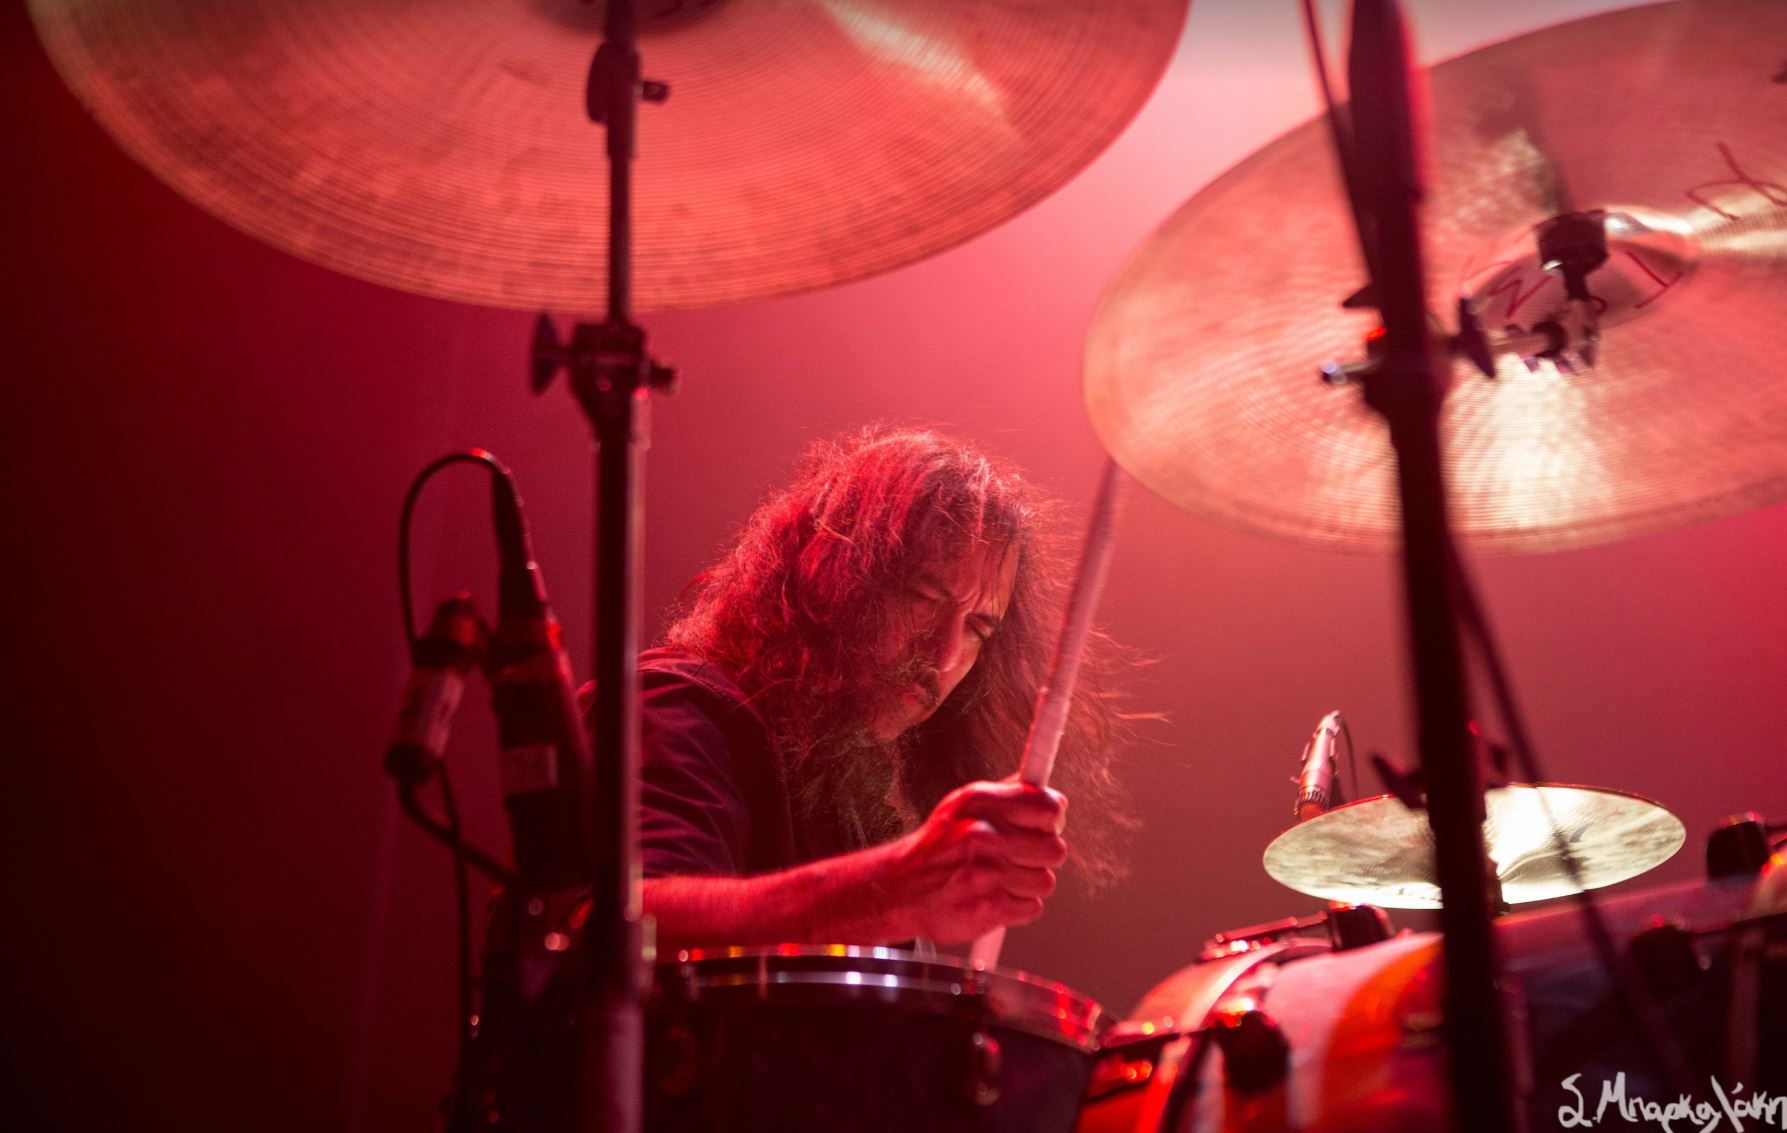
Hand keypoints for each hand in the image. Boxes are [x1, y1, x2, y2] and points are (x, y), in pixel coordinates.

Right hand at [881, 779, 1068, 944]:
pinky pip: (1032, 907)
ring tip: (1000, 877)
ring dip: (1027, 883)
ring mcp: (988, 873)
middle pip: (1054, 848)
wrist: (900, 890)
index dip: (1051, 818)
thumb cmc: (935, 849)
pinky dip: (1018, 906)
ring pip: (1045, 881)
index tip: (1043, 824)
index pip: (1048, 806)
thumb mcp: (962, 806)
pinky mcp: (990, 907)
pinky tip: (995, 895)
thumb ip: (1004, 795)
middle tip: (1019, 855)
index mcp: (980, 803)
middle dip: (1041, 855)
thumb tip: (1039, 786)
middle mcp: (984, 835)